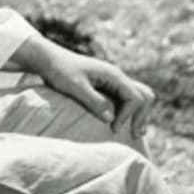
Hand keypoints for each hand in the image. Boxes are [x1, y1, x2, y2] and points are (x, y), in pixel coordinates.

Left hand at [9, 36, 156, 137]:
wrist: (48, 59)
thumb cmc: (59, 71)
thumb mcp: (75, 87)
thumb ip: (93, 101)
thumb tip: (111, 118)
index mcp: (112, 74)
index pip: (135, 97)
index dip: (128, 115)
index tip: (114, 128)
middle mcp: (117, 76)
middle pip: (144, 95)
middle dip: (142, 115)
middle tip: (135, 134)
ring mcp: (113, 80)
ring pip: (138, 96)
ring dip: (138, 114)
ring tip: (136, 132)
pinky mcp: (107, 85)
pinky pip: (126, 98)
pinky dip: (129, 110)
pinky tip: (123, 123)